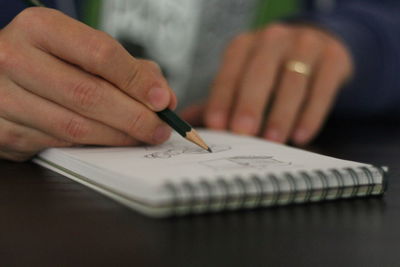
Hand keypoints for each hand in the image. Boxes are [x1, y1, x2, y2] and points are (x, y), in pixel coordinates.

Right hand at [0, 7, 176, 160]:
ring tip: (141, 136)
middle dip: (134, 117)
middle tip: (159, 128)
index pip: (100, 53)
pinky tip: (111, 141)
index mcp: (41, 28)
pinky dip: (94, 146)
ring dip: (118, 137)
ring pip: (75, 126)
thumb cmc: (50, 60)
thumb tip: (163, 98)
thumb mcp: (86, 50)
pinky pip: (60, 144)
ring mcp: (4, 97)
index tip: (162, 100)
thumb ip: (129, 68)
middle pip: (89, 94)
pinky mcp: (4, 131)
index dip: (136, 80)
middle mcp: (15, 58)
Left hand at [183, 23, 352, 144]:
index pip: (230, 72)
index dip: (222, 99)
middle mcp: (273, 40)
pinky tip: (301, 135)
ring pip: (293, 81)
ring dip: (281, 114)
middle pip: (260, 73)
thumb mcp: (244, 77)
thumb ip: (220, 99)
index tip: (217, 125)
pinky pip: (322, 88)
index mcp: (245, 45)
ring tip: (272, 140)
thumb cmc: (271, 70)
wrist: (315, 46)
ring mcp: (305, 45)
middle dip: (250, 104)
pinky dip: (311, 114)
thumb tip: (188, 122)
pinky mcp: (333, 58)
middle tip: (243, 132)